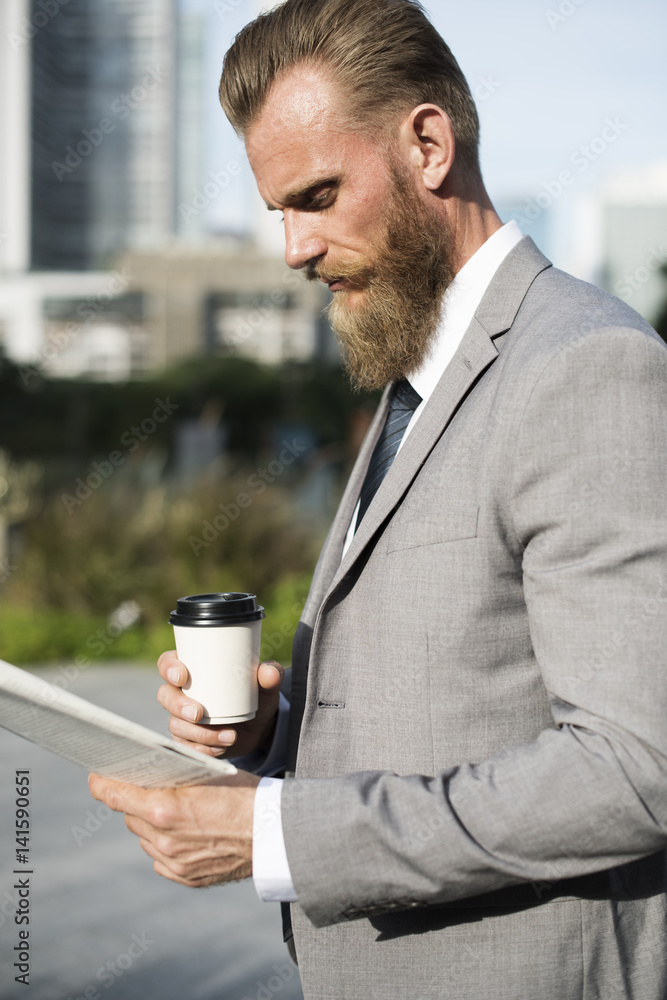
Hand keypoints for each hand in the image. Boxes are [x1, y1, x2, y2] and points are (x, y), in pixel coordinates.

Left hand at [89, 770, 259, 885]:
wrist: (275, 835)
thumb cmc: (245, 795)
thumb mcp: (207, 775)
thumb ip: (173, 777)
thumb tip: (150, 772)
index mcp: (164, 809)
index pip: (115, 795)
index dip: (101, 784)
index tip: (95, 777)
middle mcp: (162, 840)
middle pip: (131, 816)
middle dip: (136, 801)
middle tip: (150, 788)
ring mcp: (173, 862)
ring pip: (146, 838)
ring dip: (152, 824)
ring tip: (177, 812)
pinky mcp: (185, 878)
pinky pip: (162, 859)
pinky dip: (168, 845)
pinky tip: (188, 834)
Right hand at [156, 651, 283, 758]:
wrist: (260, 726)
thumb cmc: (256, 695)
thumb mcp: (265, 685)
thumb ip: (270, 675)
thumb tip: (270, 672)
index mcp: (194, 669)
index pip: (168, 663)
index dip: (168, 668)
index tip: (182, 677)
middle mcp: (182, 692)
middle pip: (165, 696)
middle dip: (178, 706)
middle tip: (198, 714)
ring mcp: (182, 718)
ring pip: (176, 724)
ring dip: (200, 733)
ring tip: (230, 736)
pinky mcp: (188, 740)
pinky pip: (186, 747)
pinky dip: (203, 749)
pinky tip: (220, 749)